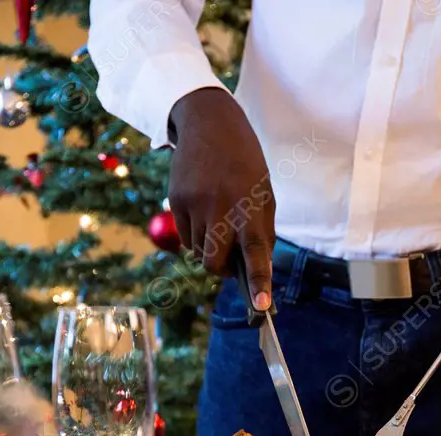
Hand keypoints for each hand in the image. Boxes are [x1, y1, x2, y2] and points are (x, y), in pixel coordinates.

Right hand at [168, 87, 274, 309]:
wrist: (209, 123)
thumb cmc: (244, 165)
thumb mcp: (264, 195)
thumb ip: (260, 233)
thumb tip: (252, 271)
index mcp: (251, 208)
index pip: (257, 253)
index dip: (259, 282)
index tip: (261, 306)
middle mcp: (222, 209)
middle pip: (215, 264)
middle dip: (221, 269)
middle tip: (229, 258)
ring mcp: (196, 205)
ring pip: (198, 253)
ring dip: (208, 249)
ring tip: (217, 222)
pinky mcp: (177, 200)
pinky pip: (184, 236)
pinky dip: (194, 235)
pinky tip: (202, 212)